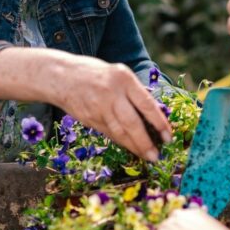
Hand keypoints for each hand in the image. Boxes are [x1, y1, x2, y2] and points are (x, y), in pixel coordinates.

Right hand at [44, 52, 171, 161]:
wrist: (60, 76)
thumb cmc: (95, 73)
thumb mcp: (118, 73)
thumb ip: (133, 91)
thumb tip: (153, 115)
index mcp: (124, 78)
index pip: (147, 104)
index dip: (159, 123)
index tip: (169, 137)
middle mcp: (111, 93)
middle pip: (132, 123)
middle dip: (146, 142)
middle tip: (156, 156)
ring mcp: (99, 107)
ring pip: (120, 132)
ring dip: (134, 146)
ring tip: (146, 156)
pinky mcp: (89, 119)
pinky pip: (109, 133)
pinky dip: (121, 141)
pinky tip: (130, 147)